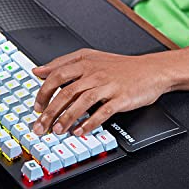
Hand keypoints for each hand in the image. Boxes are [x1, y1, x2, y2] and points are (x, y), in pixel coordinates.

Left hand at [31, 48, 170, 136]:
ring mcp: (108, 85)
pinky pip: (103, 112)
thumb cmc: (119, 66)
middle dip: (50, 111)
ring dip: (67, 118)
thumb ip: (62, 63)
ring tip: (57, 130)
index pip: (56, 76)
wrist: (151, 70)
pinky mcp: (121, 98)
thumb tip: (38, 71)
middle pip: (66, 92)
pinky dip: (90, 122)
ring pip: (82, 102)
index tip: (37, 107)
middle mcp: (94, 73)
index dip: (44, 92)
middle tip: (41, 125)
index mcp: (84, 62)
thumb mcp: (89, 57)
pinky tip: (81, 130)